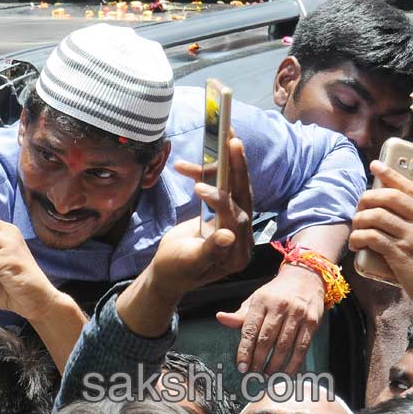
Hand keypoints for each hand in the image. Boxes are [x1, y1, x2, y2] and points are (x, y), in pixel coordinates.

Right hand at [151, 138, 254, 299]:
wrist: (169, 272)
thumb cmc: (176, 270)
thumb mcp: (190, 262)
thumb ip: (211, 250)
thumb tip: (228, 237)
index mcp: (237, 253)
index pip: (236, 219)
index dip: (221, 201)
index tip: (198, 188)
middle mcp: (242, 237)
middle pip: (244, 197)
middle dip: (238, 169)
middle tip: (233, 142)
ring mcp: (234, 224)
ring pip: (235, 189)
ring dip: (222, 166)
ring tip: (216, 141)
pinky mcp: (225, 214)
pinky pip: (223, 190)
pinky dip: (208, 176)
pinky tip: (190, 168)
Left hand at [218, 268, 324, 374]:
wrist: (305, 278)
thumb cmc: (275, 294)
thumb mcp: (255, 300)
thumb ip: (240, 314)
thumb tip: (220, 318)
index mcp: (261, 301)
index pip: (250, 329)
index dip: (245, 349)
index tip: (241, 366)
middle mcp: (279, 307)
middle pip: (266, 339)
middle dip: (258, 359)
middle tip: (253, 373)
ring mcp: (297, 314)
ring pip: (284, 345)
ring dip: (275, 364)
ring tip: (267, 374)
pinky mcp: (312, 322)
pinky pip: (302, 347)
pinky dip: (294, 363)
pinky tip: (286, 372)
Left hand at [349, 159, 412, 294]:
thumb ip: (407, 218)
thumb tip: (381, 200)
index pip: (410, 188)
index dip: (391, 175)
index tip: (375, 165)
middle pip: (390, 198)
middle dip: (368, 199)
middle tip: (359, 208)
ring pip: (377, 216)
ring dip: (359, 220)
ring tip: (356, 229)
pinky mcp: (401, 255)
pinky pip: (372, 237)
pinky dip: (358, 237)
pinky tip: (356, 243)